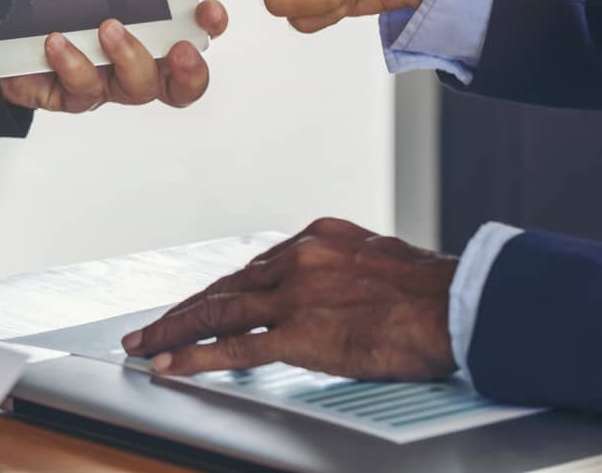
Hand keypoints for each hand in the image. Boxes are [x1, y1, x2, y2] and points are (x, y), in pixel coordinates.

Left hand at [0, 0, 228, 110]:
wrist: (5, 32)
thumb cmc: (66, 4)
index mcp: (151, 37)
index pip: (196, 38)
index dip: (209, 29)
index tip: (207, 10)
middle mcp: (133, 66)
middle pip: (177, 83)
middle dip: (186, 68)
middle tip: (178, 47)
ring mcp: (104, 82)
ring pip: (133, 88)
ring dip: (129, 56)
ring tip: (109, 27)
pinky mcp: (66, 94)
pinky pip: (78, 90)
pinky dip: (71, 64)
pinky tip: (57, 41)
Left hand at [121, 218, 457, 381]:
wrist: (456, 305)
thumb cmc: (432, 291)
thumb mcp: (379, 259)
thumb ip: (344, 270)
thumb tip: (335, 289)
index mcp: (318, 237)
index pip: (256, 267)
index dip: (223, 290)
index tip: (202, 302)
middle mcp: (298, 258)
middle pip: (227, 286)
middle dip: (186, 309)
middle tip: (153, 325)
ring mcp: (294, 295)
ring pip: (217, 311)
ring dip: (174, 330)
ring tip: (145, 345)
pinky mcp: (298, 333)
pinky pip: (233, 347)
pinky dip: (195, 355)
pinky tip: (171, 363)